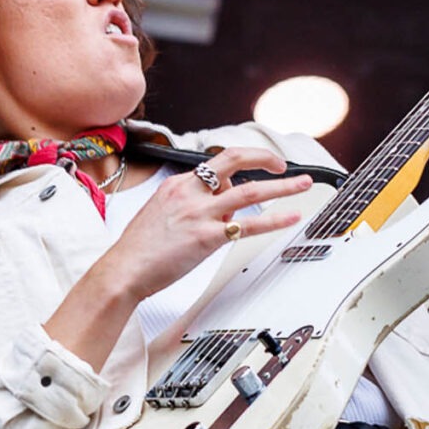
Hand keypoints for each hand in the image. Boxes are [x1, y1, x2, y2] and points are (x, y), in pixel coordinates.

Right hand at [97, 146, 310, 300]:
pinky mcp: (207, 237)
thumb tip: (220, 207)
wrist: (124, 270)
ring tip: (304, 184)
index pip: (216, 164)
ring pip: (251, 191)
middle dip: (264, 157)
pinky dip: (276, 219)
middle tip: (284, 164)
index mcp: (178, 184)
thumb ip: (191, 205)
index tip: (257, 166)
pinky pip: (249, 225)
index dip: (240, 165)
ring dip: (283, 186)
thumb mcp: (162, 213)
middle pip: (234, 160)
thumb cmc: (139, 249)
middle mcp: (190, 192)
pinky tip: (292, 216)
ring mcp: (200, 213)